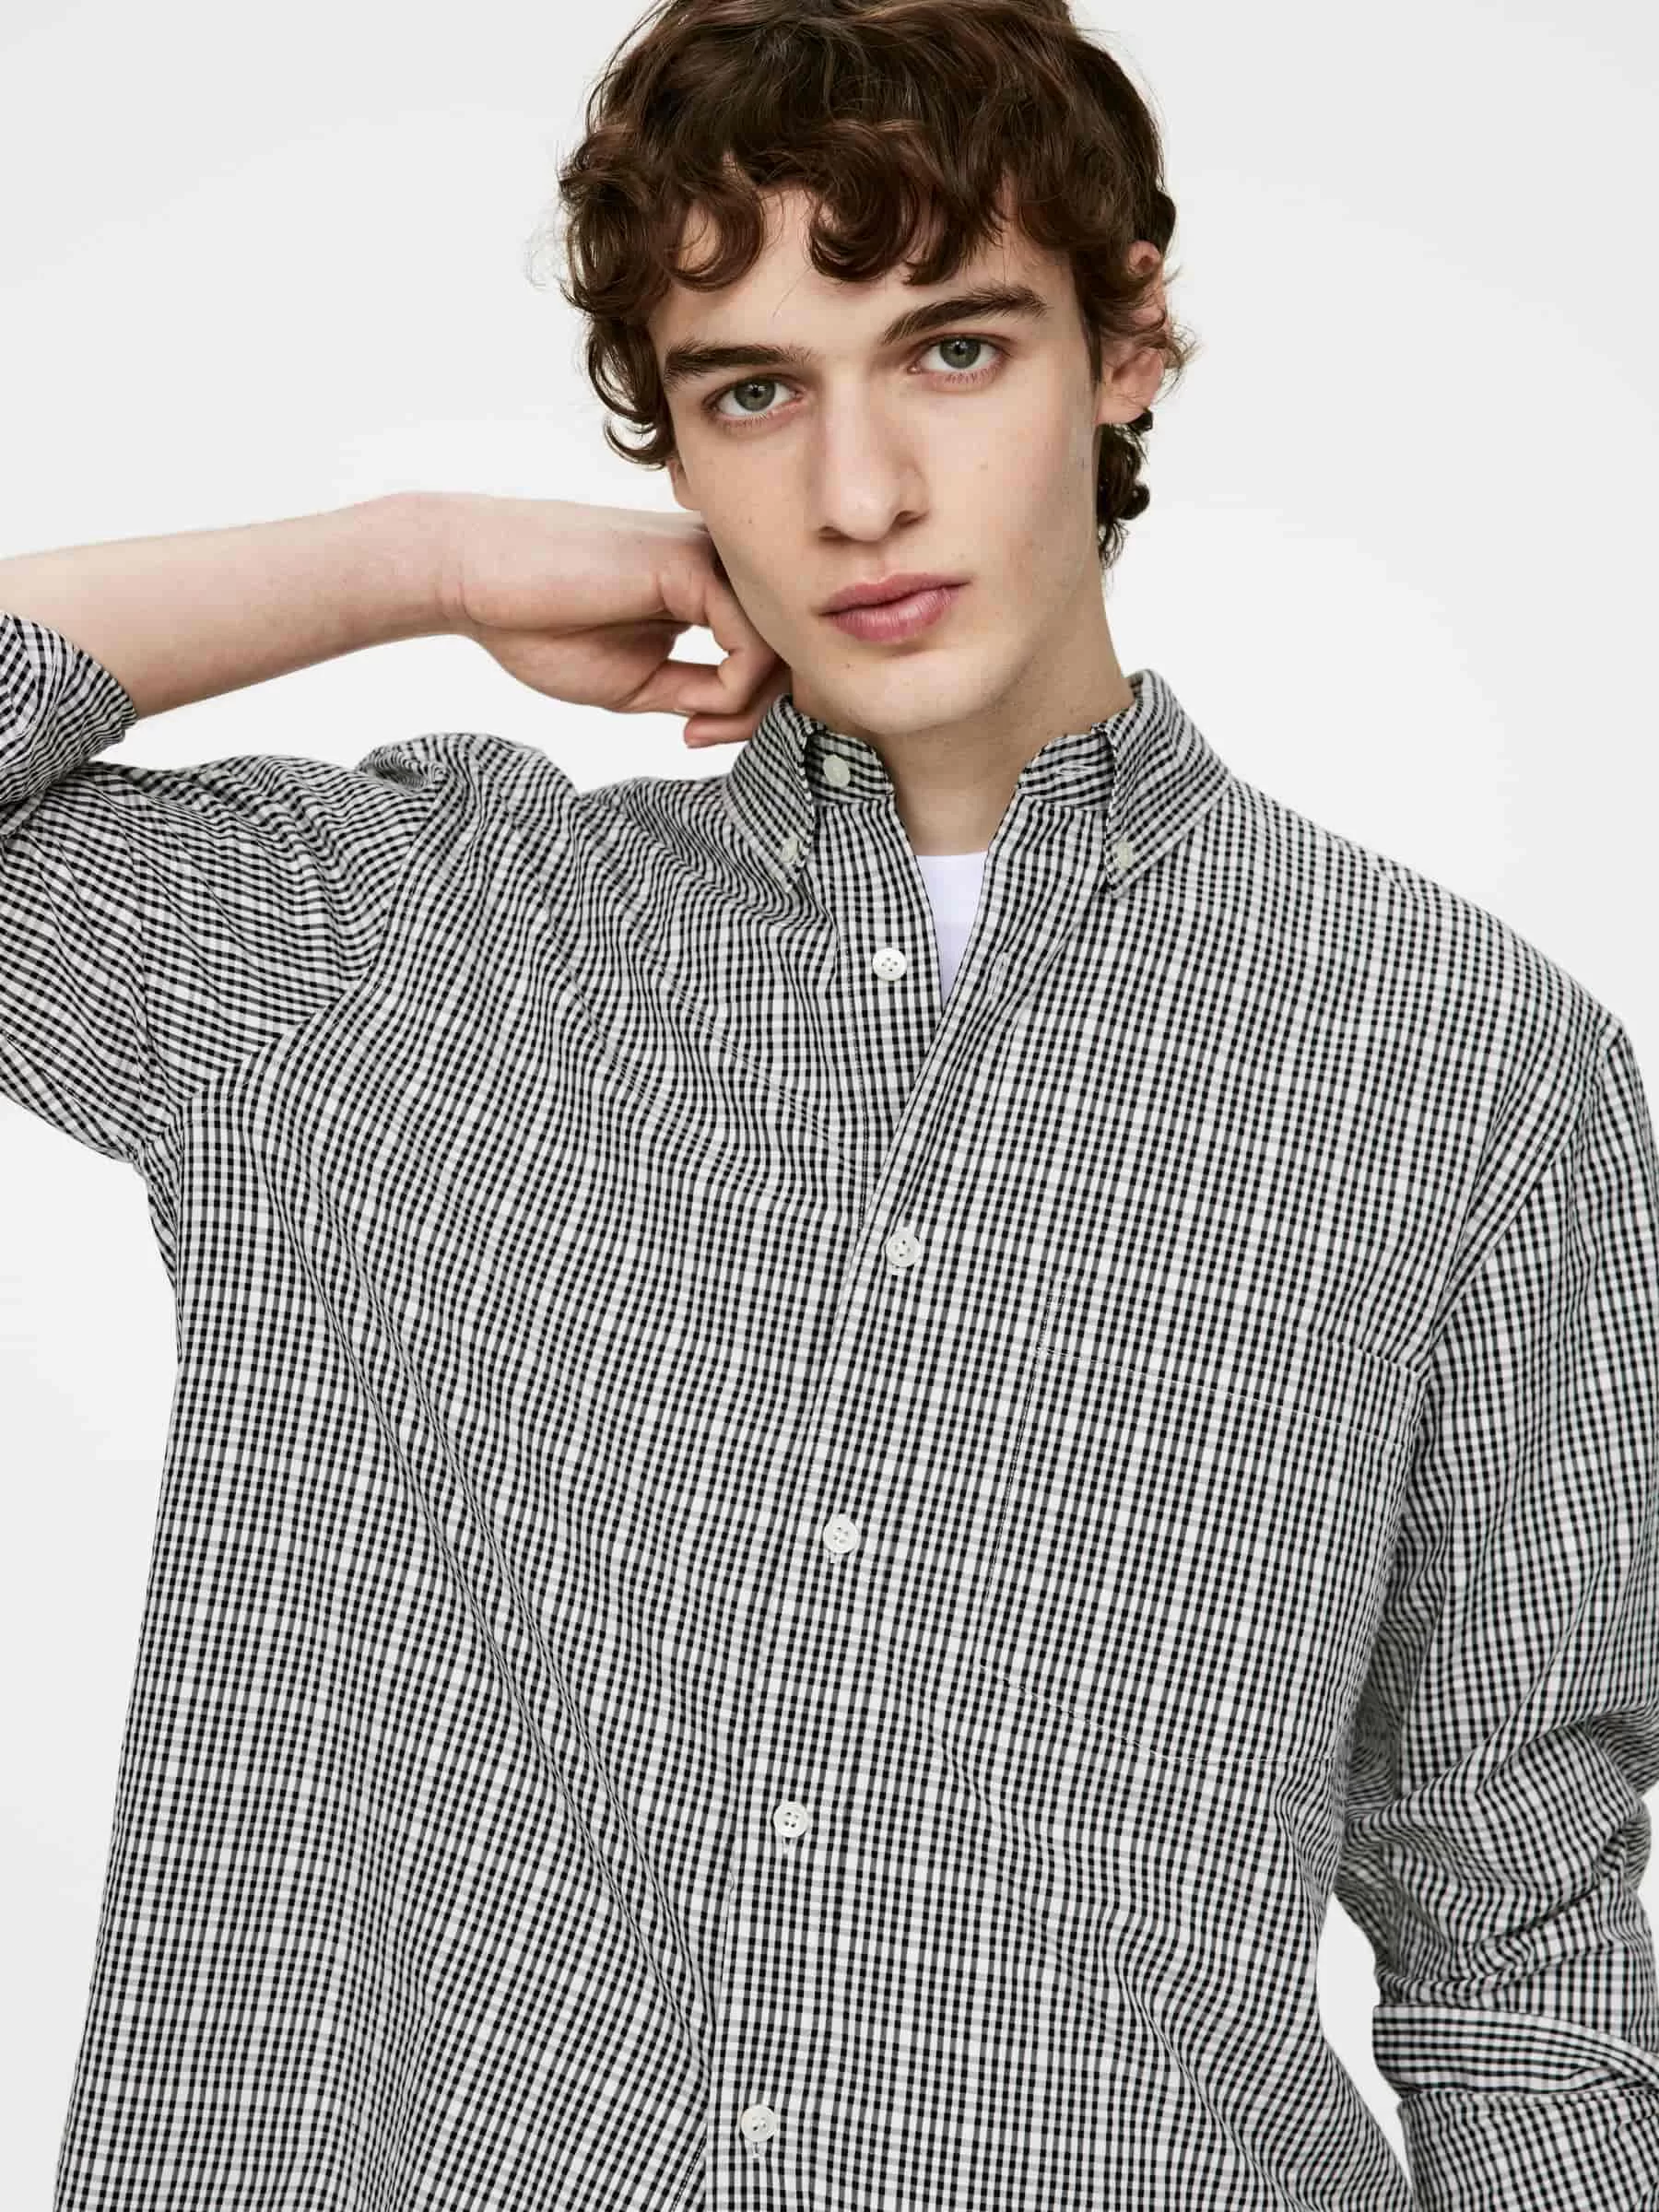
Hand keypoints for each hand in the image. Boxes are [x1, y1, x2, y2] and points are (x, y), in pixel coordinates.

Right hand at [436, 493, 790, 747]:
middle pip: (787, 645)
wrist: (475, 581)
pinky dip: (734, 694)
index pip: (769, 646)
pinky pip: (753, 644)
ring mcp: (710, 559)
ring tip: (691, 730)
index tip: (695, 738)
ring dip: (747, 710)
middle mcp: (716, 565)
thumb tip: (755, 717)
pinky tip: (688, 715)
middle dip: (757, 713)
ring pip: (780, 646)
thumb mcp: (639, 682)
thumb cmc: (541, 627)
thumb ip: (700, 692)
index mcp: (703, 585)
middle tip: (700, 740)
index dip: (751, 708)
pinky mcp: (695, 566)